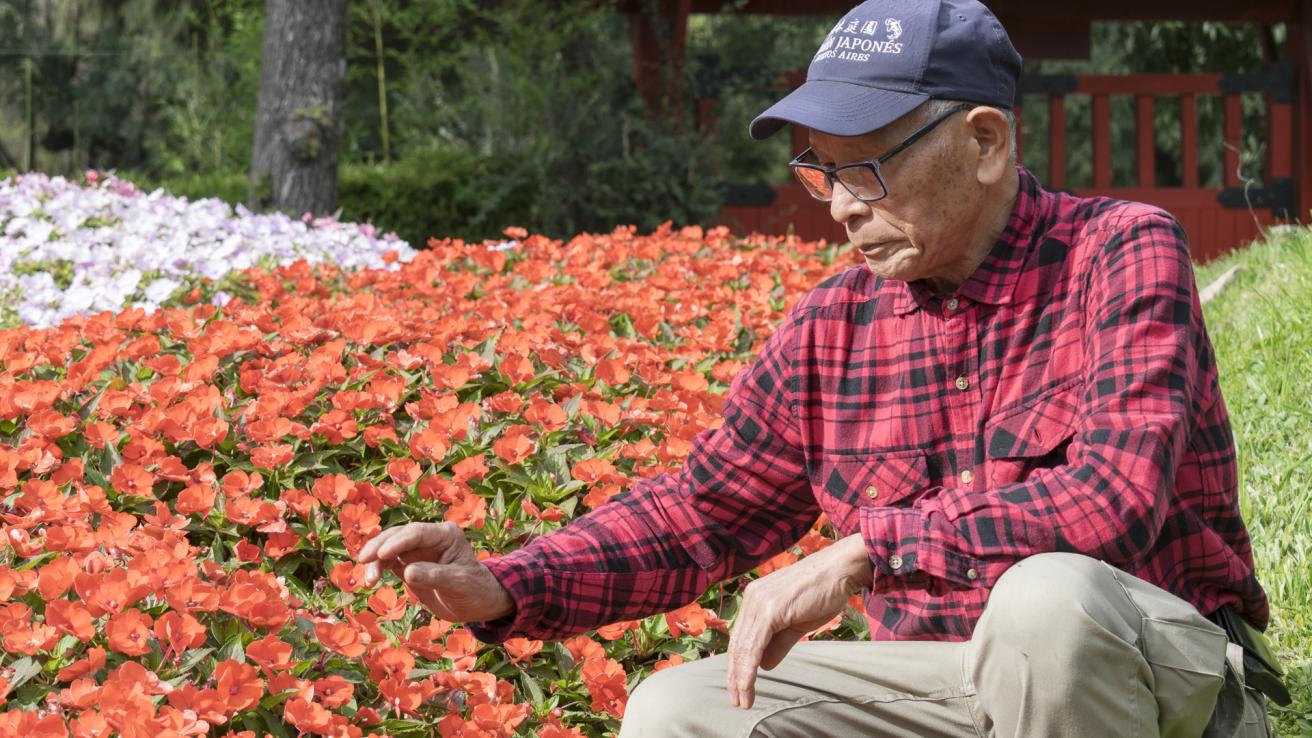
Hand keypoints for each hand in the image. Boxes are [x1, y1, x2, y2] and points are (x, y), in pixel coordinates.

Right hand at [354, 521, 514, 622]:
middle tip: (364, 561)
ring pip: (389, 548)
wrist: (476, 602)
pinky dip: (378, 568)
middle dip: (380, 548)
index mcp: (445, 535)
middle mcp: (429, 538)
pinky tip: (371, 580)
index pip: (417, 532)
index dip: (397, 541)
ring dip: (375, 560)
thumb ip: (434, 576)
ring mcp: (417, 550)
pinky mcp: (408, 564)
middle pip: (398, 536)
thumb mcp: (458, 583)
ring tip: (369, 580)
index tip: (382, 554)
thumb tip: (407, 572)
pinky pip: (388, 562)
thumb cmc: (473, 589)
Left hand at [725, 534, 871, 708]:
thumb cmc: (822, 592)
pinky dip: (749, 669)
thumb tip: (763, 666)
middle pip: (737, 645)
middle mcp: (751, 599)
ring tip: (742, 701)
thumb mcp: (797, 623)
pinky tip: (747, 686)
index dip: (738, 664)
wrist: (839, 569)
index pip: (740, 638)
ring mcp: (758, 603)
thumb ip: (778, 643)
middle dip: (734, 676)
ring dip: (741, 678)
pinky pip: (754, 646)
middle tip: (735, 701)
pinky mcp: (769, 610)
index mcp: (755, 599)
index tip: (737, 687)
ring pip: (743, 648)